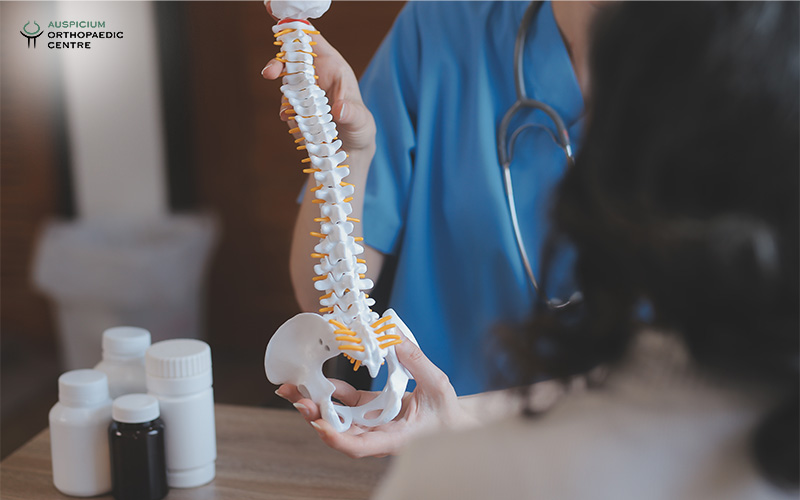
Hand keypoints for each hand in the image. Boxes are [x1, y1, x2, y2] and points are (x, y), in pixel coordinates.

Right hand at [261, 2, 375, 155]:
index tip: (278, 15)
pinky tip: (291, 121)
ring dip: (281, 90)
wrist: (350, 149)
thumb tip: (340, 109)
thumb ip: (352, 113)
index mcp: (333, 65)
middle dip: (279, 62)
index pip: (312, 38)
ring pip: (285, 80)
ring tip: (287, 109)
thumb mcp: (361, 120)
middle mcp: (316, 74)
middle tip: (270, 73)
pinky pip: (285, 104)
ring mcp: (304, 91)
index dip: (295, 25)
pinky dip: (285, 111)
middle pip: (292, 58)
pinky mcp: (296, 108)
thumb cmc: (360, 127)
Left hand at [275, 337, 477, 457]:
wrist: (453, 421)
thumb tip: (393, 336)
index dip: (338, 439)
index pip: (361, 446)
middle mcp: (377, 435)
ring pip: (338, 418)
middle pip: (340, 433)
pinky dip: (332, 392)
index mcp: (394, 439)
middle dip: (315, 417)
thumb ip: (416, 361)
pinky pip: (347, 403)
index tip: (320, 426)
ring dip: (316, 404)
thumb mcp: (437, 384)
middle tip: (295, 398)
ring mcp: (372, 423)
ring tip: (294, 389)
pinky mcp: (370, 410)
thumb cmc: (447, 412)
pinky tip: (320, 380)